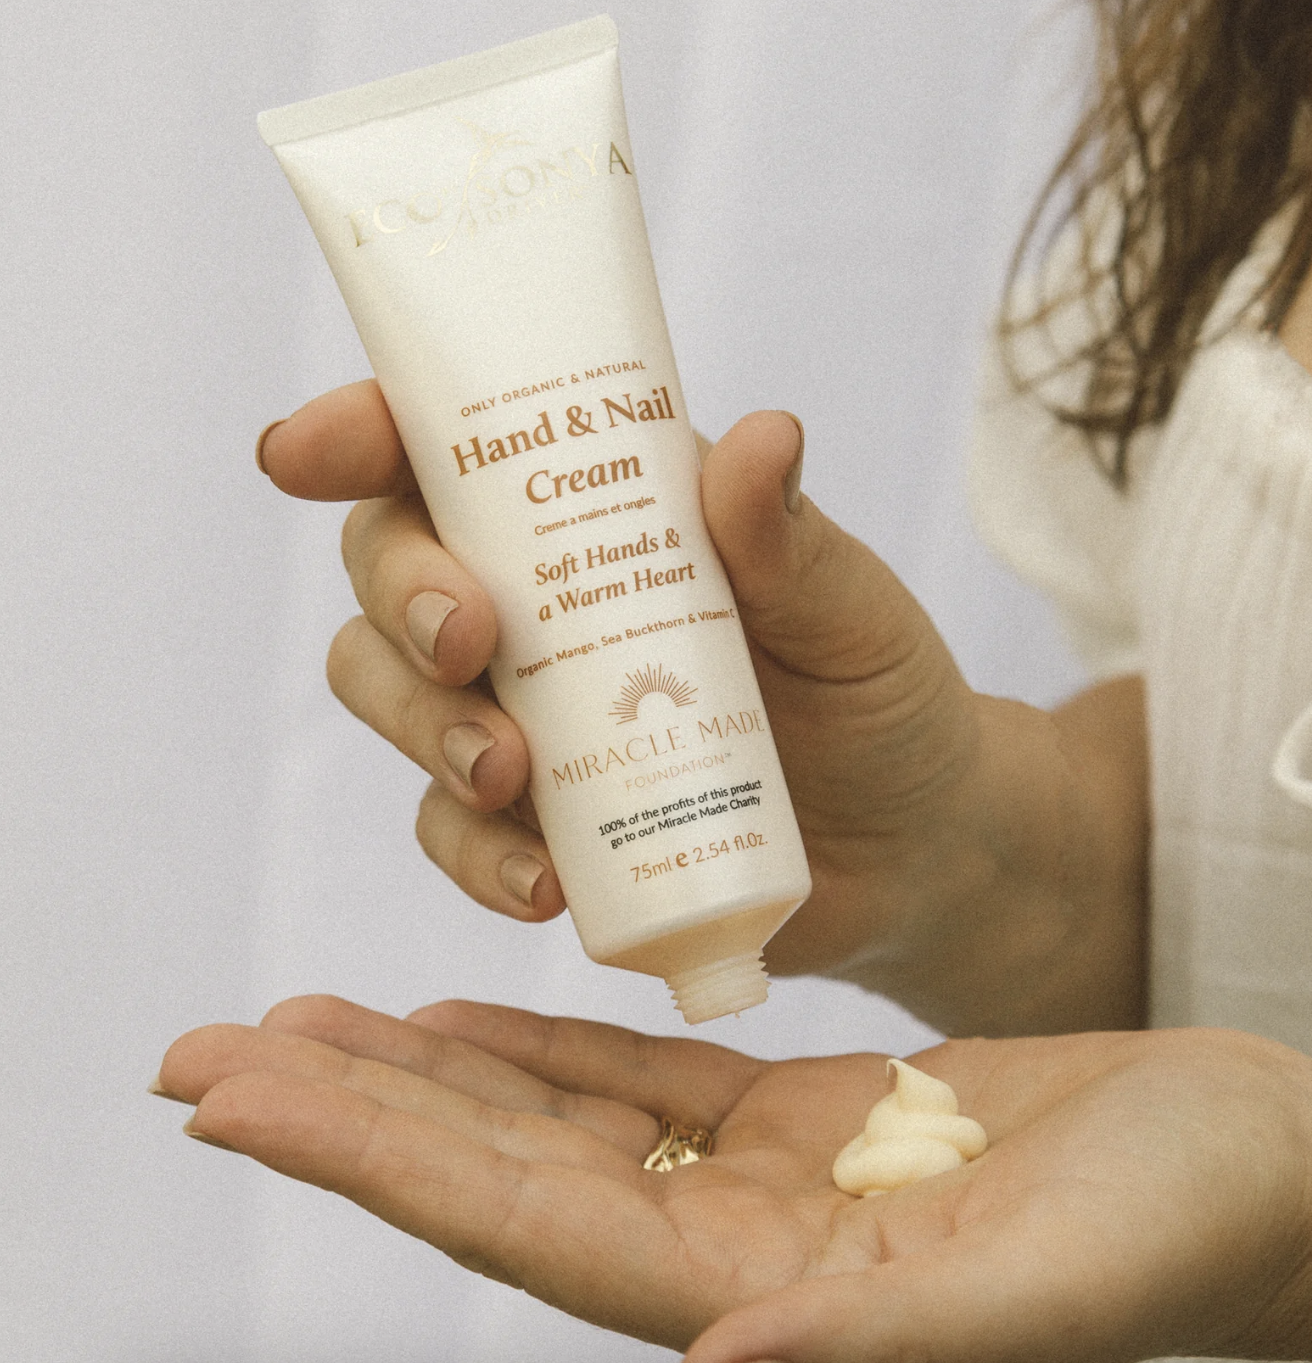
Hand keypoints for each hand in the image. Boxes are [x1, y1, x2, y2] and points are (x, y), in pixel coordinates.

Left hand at [154, 996, 1311, 1362]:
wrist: (1246, 1167)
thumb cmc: (1184, 1229)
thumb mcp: (1050, 1291)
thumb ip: (881, 1346)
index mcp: (774, 1305)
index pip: (529, 1232)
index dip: (379, 1160)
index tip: (242, 1089)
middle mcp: (734, 1255)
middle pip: (501, 1174)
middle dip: (348, 1114)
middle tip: (203, 1053)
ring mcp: (758, 1183)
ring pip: (547, 1122)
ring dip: (416, 1074)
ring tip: (292, 1025)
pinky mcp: (798, 1120)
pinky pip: (634, 1078)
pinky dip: (532, 1049)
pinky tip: (449, 1020)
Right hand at [258, 385, 1146, 1033]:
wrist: (912, 848)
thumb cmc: (877, 696)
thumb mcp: (850, 610)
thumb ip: (791, 539)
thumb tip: (762, 439)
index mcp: (599, 513)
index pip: (454, 453)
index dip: (360, 439)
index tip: (308, 452)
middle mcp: (539, 607)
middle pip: (391, 576)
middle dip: (404, 598)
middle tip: (473, 636)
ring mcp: (528, 720)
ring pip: (396, 702)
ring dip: (428, 732)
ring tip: (510, 775)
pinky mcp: (537, 829)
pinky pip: (454, 836)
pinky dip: (477, 859)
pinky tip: (542, 883)